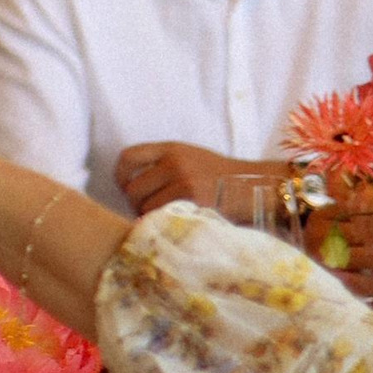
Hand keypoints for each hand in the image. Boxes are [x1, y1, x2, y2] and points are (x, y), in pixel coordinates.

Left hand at [113, 141, 233, 215]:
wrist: (253, 185)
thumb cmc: (217, 175)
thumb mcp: (189, 157)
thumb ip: (162, 164)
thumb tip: (129, 185)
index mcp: (171, 148)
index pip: (128, 157)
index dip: (120, 175)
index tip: (123, 186)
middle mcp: (175, 163)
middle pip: (133, 188)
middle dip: (135, 203)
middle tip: (145, 210)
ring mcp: (184, 183)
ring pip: (146, 206)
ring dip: (147, 216)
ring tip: (159, 218)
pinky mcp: (194, 202)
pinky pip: (163, 217)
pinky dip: (161, 223)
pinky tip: (169, 223)